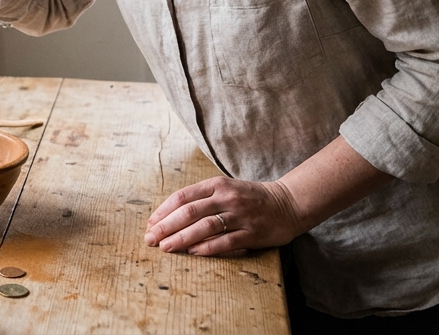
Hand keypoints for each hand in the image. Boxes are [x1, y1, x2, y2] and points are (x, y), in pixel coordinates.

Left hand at [143, 176, 304, 255]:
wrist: (288, 203)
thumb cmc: (250, 198)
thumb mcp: (225, 189)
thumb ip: (201, 199)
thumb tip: (168, 216)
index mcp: (217, 185)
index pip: (182, 197)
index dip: (163, 211)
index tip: (150, 224)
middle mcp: (226, 198)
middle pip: (189, 212)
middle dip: (166, 226)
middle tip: (150, 239)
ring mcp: (240, 215)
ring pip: (204, 227)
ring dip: (182, 238)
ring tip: (166, 247)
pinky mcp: (252, 233)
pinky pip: (226, 241)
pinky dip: (207, 247)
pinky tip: (193, 252)